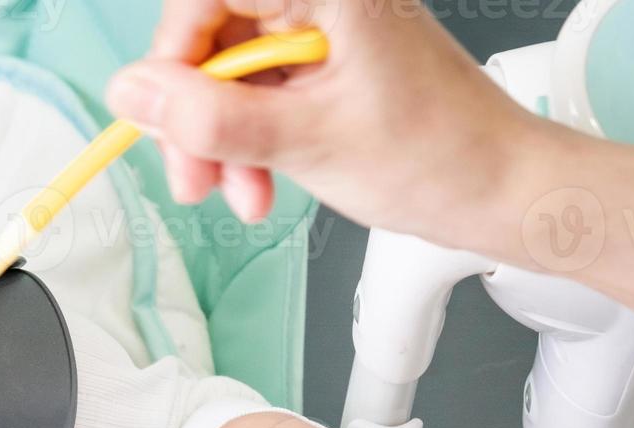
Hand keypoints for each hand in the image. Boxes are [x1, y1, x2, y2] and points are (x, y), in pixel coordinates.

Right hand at [105, 0, 537, 240]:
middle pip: (216, 33)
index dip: (175, 53)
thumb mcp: (305, 142)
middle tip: (193, 172)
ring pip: (233, 70)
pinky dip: (250, 139)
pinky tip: (259, 180)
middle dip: (196, 112)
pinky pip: (262, 90)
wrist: (500, 190)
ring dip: (222, 138)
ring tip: (238, 191)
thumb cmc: (439, 158)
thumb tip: (134, 93)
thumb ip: (211, 118)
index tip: (164, 113)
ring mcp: (327, 28)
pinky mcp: (330, 62)